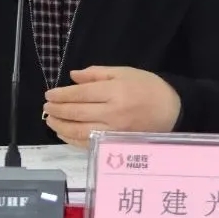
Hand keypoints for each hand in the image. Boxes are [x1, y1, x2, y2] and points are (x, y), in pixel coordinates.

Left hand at [43, 66, 180, 148]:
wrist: (172, 109)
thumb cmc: (147, 87)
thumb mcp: (124, 72)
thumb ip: (96, 74)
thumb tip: (73, 77)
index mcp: (114, 92)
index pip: (80, 94)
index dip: (62, 95)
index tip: (49, 94)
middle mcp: (112, 113)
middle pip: (77, 113)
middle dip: (58, 111)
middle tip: (46, 107)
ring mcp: (114, 132)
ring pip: (80, 132)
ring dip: (61, 127)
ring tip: (50, 121)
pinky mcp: (116, 145)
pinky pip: (89, 144)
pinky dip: (73, 140)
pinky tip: (65, 134)